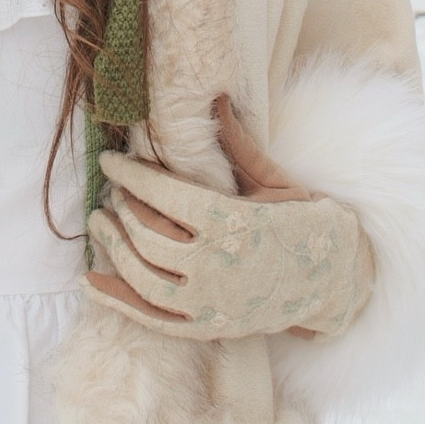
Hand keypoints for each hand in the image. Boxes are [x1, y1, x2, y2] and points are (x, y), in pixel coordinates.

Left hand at [85, 95, 372, 339]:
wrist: (334, 280)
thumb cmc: (302, 221)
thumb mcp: (273, 180)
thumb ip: (237, 143)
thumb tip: (214, 96)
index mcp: (232, 220)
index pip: (164, 195)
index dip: (130, 175)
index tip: (109, 160)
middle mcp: (217, 264)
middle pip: (148, 235)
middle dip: (121, 208)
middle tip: (109, 188)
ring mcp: (212, 301)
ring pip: (144, 277)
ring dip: (113, 248)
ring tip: (98, 223)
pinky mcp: (209, 327)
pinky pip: (152, 318)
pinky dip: (117, 300)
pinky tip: (90, 281)